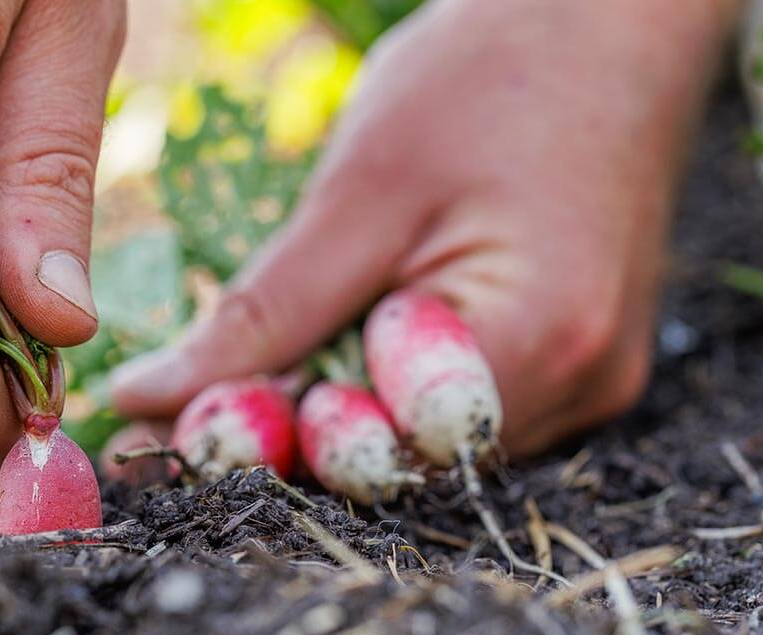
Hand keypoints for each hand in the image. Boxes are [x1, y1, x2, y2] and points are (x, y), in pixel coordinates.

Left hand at [110, 0, 735, 456]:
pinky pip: (451, 411)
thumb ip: (266, 314)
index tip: (172, 430)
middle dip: (289, 436)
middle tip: (189, 404)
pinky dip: (382, 389)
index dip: (272, 446)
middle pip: (400, 463)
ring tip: (262, 364)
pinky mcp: (572, 366)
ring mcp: (583, 383)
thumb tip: (156, 398)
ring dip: (333, 412)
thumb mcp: (360, 190)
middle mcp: (578, 385)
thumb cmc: (489, 80)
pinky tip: (336, 347)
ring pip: (421, 444)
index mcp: (539, 338)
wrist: (606, 31)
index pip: (381, 453)